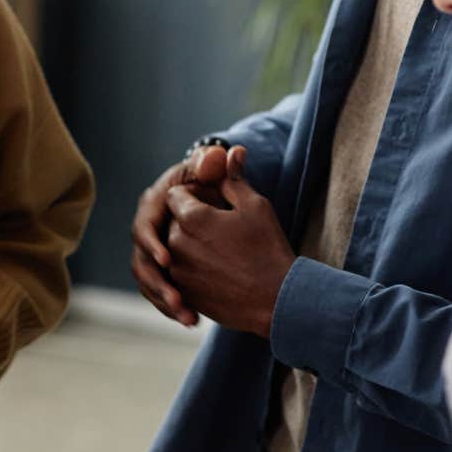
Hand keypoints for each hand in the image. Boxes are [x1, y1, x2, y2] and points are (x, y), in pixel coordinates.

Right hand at [131, 145, 241, 324]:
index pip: (145, 226)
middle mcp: (148, 228)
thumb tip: (228, 151)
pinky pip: (158, 292)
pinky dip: (171, 307)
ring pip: (148, 281)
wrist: (213, 200)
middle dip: (158, 283)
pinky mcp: (161, 270)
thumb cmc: (212, 181)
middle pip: (141, 261)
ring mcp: (152, 252)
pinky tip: (193, 319)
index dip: (153, 243)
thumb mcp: (215, 174)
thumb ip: (217, 165)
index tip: (168, 259)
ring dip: (164, 301)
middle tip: (177, 299)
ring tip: (188, 316)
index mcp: (154, 203)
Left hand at [165, 167, 293, 337]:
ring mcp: (178, 272)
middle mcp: (176, 244)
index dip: (195, 195)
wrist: (277, 301)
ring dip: (192, 245)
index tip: (217, 204)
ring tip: (225, 252)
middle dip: (193, 220)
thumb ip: (233, 178)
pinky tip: (222, 271)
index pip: (176, 194)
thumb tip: (231, 151)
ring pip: (175, 248)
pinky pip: (180, 273)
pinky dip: (195, 268)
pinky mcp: (184, 294)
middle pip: (174, 221)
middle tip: (224, 229)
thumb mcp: (255, 206)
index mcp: (191, 218)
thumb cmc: (268, 249)